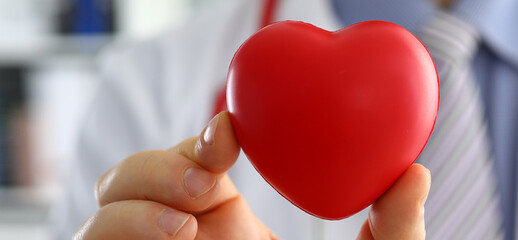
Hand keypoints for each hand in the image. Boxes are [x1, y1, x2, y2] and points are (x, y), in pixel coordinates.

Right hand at [74, 111, 430, 238]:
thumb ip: (395, 232)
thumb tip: (416, 172)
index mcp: (226, 224)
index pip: (192, 160)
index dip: (200, 139)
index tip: (231, 136)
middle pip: (132, 177)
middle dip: (157, 166)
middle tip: (205, 185)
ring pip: (100, 212)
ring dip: (132, 205)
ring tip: (187, 229)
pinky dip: (116, 234)